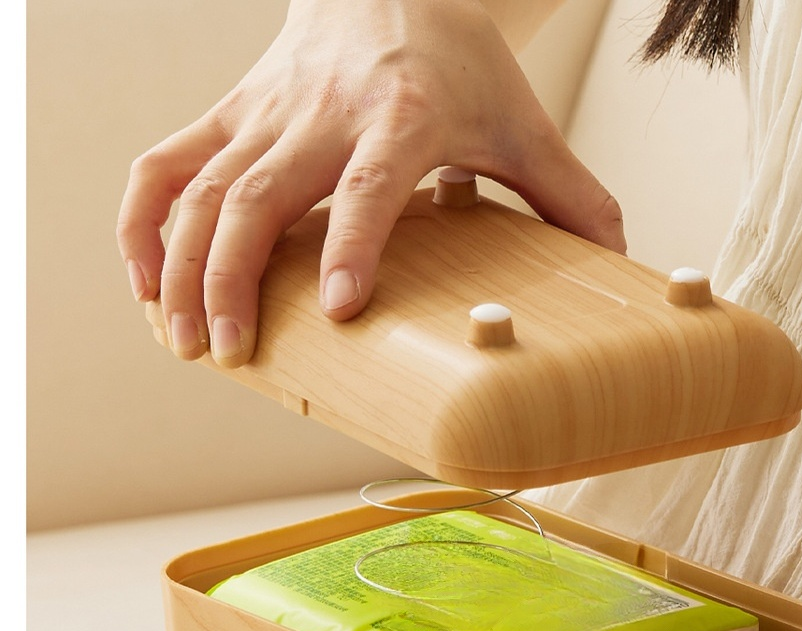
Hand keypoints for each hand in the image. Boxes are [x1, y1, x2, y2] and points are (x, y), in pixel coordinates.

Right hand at [116, 0, 624, 366]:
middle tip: (227, 355)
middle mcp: (321, 114)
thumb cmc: (456, 60)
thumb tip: (615, 259)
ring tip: (179, 338)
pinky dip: (142, 220)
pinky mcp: (230, 115)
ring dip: (177, 265)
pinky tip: (142, 279)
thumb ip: (567, 193)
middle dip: (230, 278)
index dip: (352, 244)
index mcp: (402, 116)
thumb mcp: (523, 120)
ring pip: (200, 188)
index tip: (338, 310)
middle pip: (257, 195)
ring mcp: (265, 113)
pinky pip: (165, 163)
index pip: (368, 184)